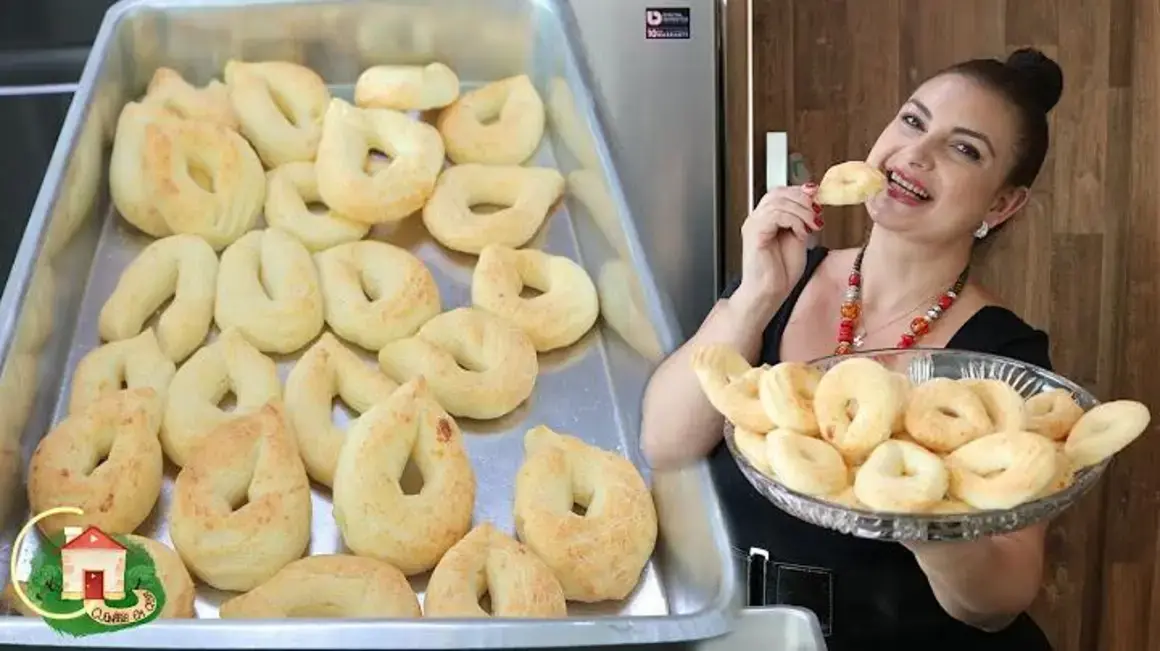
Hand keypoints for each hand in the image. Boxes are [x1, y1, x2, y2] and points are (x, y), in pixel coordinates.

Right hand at [733, 183, 822, 317]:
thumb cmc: (781, 272)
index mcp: (765, 218)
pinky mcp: (754, 233)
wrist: (769, 293)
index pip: (780, 192)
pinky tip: (801, 234)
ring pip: (778, 202)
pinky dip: (793, 221)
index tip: (818, 199)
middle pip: (779, 193)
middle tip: (817, 215)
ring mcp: (753, 225)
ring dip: (802, 212)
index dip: (800, 192)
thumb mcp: (798, 237)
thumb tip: (813, 203)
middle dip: (803, 200)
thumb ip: (801, 220)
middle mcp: (756, 219)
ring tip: (812, 226)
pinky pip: (775, 215)